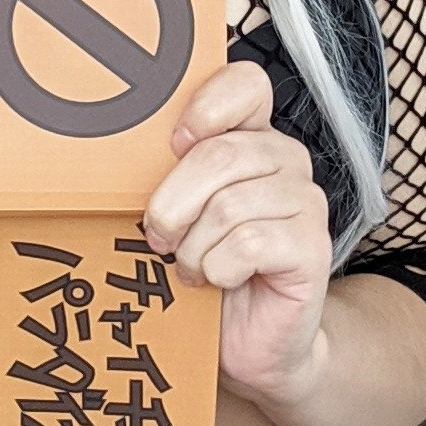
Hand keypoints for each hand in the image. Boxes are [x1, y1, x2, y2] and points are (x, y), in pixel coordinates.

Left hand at [139, 61, 334, 414]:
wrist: (249, 341)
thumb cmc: (208, 272)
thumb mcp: (179, 215)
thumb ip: (167, 176)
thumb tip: (114, 153)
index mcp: (252, 139)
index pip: (245, 85)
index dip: (206, 106)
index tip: (174, 144)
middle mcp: (286, 161)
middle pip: (219, 154)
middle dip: (172, 205)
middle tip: (161, 238)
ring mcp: (305, 202)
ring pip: (228, 206)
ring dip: (194, 249)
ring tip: (193, 267)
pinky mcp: (311, 245)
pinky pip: (248, 244)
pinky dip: (218, 269)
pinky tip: (220, 280)